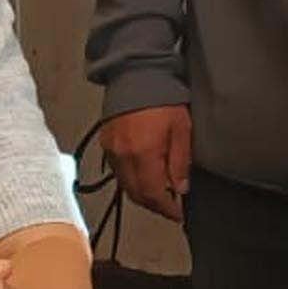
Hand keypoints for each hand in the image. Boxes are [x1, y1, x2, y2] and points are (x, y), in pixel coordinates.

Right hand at [109, 104, 192, 221]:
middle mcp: (123, 156)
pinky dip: (131, 180)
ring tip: (159, 195)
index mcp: (143, 154)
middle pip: (136, 194)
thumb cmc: (164, 98)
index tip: (178, 215)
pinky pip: (117, 171)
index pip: (153, 194)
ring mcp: (111, 150)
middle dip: (154, 205)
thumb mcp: (181, 129)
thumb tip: (180, 189)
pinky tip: (144, 177)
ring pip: (125, 185)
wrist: (137, 73)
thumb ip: (180, 162)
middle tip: (170, 208)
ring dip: (142, 194)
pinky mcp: (106, 143)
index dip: (166, 208)